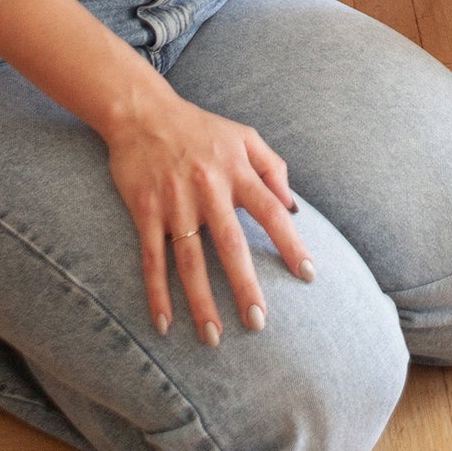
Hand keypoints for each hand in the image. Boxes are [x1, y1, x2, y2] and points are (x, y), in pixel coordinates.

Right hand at [104, 90, 312, 344]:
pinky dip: (157, 293)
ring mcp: (175, 202)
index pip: (272, 212)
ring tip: (213, 337)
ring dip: (201, 301)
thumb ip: (273, 167)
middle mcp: (208, 189)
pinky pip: (152, 258)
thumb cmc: (201, 128)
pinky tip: (164, 323)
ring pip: (190, 260)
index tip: (308, 275)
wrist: (143, 113)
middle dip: (245, 287)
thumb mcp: (245, 136)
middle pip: (231, 245)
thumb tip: (293, 206)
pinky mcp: (145, 211)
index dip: (291, 243)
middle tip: (258, 324)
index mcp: (237, 171)